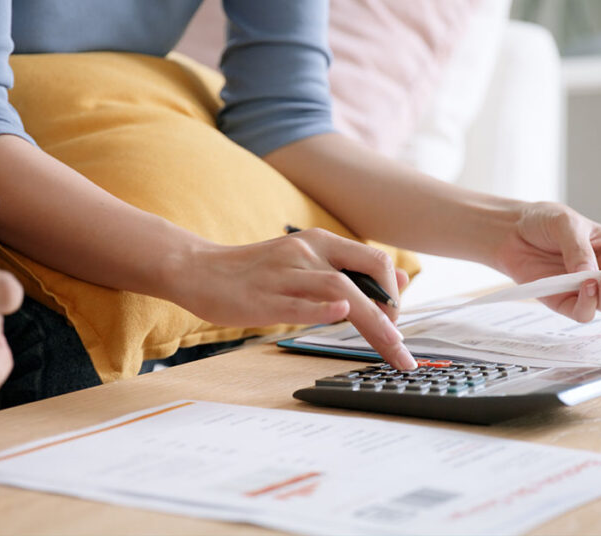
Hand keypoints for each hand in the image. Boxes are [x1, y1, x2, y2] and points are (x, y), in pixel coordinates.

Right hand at [171, 228, 415, 369]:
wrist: (198, 270)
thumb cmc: (253, 273)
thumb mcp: (305, 263)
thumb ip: (348, 271)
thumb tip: (402, 281)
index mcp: (320, 242)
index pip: (374, 260)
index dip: (395, 292)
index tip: (398, 324)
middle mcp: (306, 252)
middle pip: (365, 274)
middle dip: (392, 313)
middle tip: (400, 347)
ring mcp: (285, 274)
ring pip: (340, 289)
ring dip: (372, 320)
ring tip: (389, 346)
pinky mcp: (263, 297)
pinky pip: (298, 302)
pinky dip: (323, 308)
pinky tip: (341, 314)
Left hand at [494, 202, 600, 321]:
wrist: (510, 233)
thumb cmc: (544, 222)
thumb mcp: (566, 223)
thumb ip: (579, 248)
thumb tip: (592, 274)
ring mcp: (587, 289)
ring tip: (600, 279)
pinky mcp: (565, 302)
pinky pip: (583, 313)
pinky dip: (586, 304)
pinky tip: (582, 287)